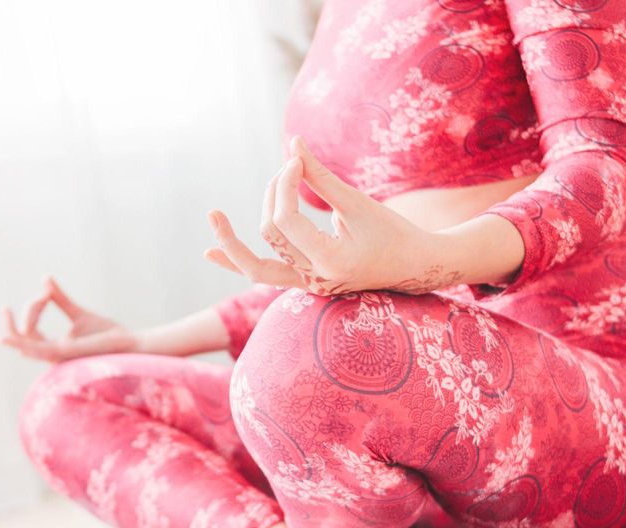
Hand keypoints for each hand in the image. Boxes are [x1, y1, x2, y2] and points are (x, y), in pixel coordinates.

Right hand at [0, 276, 136, 361]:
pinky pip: (41, 350)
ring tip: (6, 312)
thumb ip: (60, 299)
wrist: (129, 343)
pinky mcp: (68, 353)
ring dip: (16, 328)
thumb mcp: (79, 313)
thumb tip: (44, 279)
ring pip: (27, 345)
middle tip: (4, 308)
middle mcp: (54, 355)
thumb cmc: (107, 334)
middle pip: (22, 341)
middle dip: (12, 324)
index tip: (46, 292)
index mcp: (55, 348)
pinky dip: (25, 343)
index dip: (31, 310)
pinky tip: (12, 339)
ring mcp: (60, 356)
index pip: (30, 333)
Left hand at [204, 136, 459, 295]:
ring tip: (212, 217)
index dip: (285, 184)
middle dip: (272, 197)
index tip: (297, 160)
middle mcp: (315, 279)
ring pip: (257, 269)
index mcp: (332, 262)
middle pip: (271, 235)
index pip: (287, 220)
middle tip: (284, 171)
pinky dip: (239, 263)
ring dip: (232, 244)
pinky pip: (265, 276)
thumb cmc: (392, 231)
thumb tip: (291, 144)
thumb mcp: (357, 202)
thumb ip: (320, 176)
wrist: (415, 267)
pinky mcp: (305, 283)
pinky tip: (211, 254)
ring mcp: (308, 286)